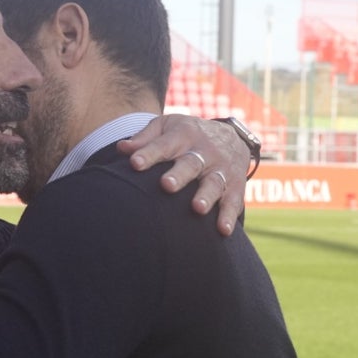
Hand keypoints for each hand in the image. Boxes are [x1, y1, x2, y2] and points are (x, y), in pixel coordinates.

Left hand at [117, 114, 249, 235]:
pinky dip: (229, 216)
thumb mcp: (167, 127)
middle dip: (180, 175)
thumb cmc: (187, 136)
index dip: (149, 154)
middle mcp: (204, 151)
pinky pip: (234, 202)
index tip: (135, 163)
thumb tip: (121, 148)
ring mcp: (221, 169)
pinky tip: (222, 230)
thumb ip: (145, 139)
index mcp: (184, 135)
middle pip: (191, 164)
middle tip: (167, 185)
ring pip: (213, 183)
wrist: (231, 137)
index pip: (164, 145)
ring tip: (197, 208)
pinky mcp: (236, 186)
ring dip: (206, 196)